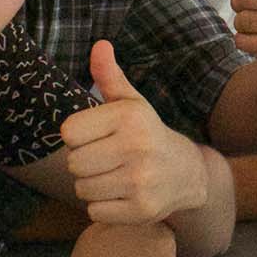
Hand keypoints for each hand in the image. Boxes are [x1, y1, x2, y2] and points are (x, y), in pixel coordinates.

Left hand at [64, 42, 209, 223]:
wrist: (188, 173)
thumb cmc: (148, 134)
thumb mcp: (131, 103)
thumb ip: (109, 76)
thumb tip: (100, 45)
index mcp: (129, 117)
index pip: (68, 133)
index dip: (79, 136)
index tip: (98, 136)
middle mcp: (136, 147)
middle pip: (74, 164)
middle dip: (85, 163)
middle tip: (107, 159)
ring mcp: (140, 181)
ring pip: (82, 190)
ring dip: (93, 186)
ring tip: (114, 176)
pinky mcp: (141, 210)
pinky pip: (95, 211)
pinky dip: (103, 207)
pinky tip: (122, 195)